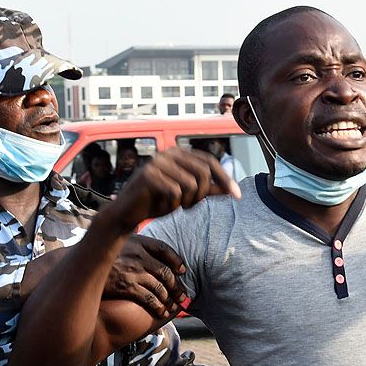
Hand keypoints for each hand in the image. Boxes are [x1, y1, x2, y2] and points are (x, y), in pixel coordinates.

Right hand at [104, 235, 188, 319]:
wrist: (80, 265)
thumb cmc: (100, 254)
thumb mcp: (118, 240)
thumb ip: (134, 241)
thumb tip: (147, 237)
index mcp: (137, 241)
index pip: (163, 249)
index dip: (176, 260)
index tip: (182, 270)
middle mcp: (137, 254)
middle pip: (165, 271)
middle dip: (177, 286)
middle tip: (184, 296)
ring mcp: (132, 270)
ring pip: (159, 286)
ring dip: (170, 299)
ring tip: (175, 306)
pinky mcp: (125, 285)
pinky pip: (148, 297)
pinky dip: (158, 306)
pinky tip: (162, 312)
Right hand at [113, 148, 240, 230]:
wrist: (128, 212)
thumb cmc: (158, 202)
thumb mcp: (188, 196)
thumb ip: (208, 190)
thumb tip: (232, 189)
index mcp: (178, 153)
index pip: (209, 162)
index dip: (225, 178)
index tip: (237, 196)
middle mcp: (168, 153)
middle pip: (203, 172)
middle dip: (203, 195)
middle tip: (190, 207)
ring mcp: (157, 163)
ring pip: (191, 184)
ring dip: (187, 202)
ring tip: (175, 206)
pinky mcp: (148, 175)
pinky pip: (175, 192)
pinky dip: (173, 205)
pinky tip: (162, 206)